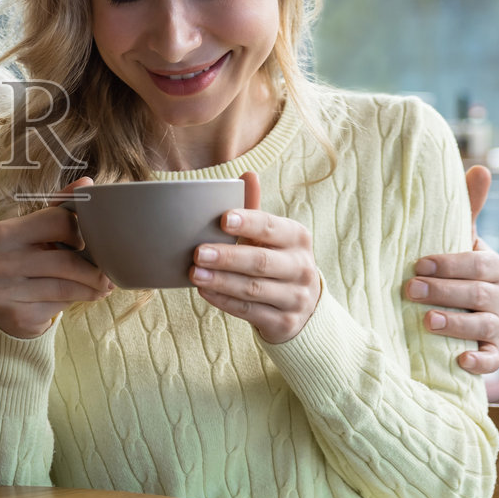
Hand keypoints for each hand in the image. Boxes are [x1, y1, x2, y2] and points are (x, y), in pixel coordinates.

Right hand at [0, 178, 113, 338]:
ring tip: (104, 287)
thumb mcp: (37, 234)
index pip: (58, 221)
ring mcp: (4, 288)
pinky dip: (78, 300)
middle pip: (65, 259)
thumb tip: (87, 183)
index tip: (86, 242)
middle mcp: (0, 258)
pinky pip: (58, 304)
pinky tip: (87, 297)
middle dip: (94, 269)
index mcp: (5, 231)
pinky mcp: (15, 312)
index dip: (80, 232)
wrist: (0, 308)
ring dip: (92, 287)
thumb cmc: (26, 264)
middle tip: (107, 274)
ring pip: (66, 285)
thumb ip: (60, 208)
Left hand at [192, 173, 320, 344]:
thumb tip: (247, 174)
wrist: (303, 306)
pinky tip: (205, 292)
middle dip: (228, 257)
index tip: (223, 219)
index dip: (249, 223)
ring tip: (195, 273)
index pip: (272, 228)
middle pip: (261, 262)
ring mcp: (295, 297)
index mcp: (298, 238)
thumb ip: (256, 210)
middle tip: (199, 252)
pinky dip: (225, 302)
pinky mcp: (284, 322)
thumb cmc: (277, 260)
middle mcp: (302, 267)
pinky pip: (250, 312)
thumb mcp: (273, 236)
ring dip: (221, 281)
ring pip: (254, 289)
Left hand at [403, 165, 498, 375]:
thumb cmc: (455, 270)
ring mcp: (498, 326)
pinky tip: (459, 360)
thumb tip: (481, 167)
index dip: (450, 264)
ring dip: (457, 324)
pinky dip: (479, 362)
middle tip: (411, 290)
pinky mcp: (491, 352)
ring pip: (485, 326)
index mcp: (494, 267)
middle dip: (445, 292)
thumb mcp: (459, 240)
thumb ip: (468, 208)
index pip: (478, 264)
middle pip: (479, 294)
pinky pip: (492, 360)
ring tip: (427, 322)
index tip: (418, 264)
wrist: (458, 312)